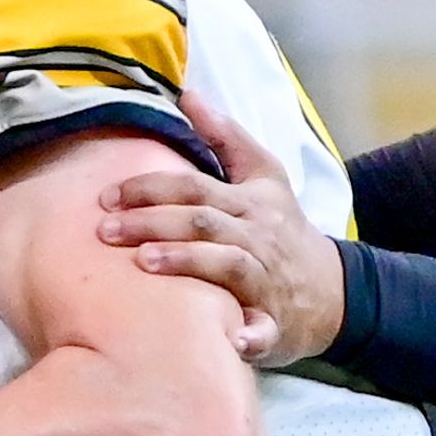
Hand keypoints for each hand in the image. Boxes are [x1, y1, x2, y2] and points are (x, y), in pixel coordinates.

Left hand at [97, 90, 344, 364]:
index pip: (194, 188)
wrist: (330, 289)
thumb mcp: (264, 176)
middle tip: (105, 231)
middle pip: (203, 222)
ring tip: (144, 264)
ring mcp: (267, 281)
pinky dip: (251, 335)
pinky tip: (232, 341)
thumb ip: (225, 136)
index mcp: (248, 202)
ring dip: (187, 262)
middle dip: (153, 223)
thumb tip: (188, 94)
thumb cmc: (282, 229)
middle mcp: (256, 238)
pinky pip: (265, 331)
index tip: (108, 196)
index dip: (151, 188)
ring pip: (227, 265)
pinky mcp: (275, 323)